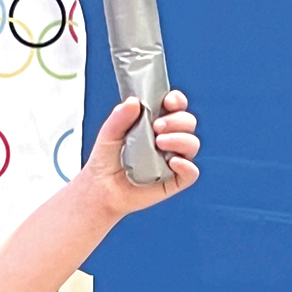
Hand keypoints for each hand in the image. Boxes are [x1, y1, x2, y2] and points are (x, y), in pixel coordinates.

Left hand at [82, 89, 199, 215]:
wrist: (99, 190)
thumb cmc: (105, 161)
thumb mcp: (108, 136)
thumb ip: (119, 117)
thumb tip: (133, 101)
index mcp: (156, 124)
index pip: (176, 107)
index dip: (177, 101)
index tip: (168, 101)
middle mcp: (169, 140)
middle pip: (188, 123)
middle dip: (177, 120)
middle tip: (156, 126)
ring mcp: (173, 160)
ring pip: (192, 144)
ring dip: (180, 139)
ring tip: (159, 142)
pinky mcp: (174, 180)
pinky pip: (191, 173)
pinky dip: (187, 166)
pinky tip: (173, 162)